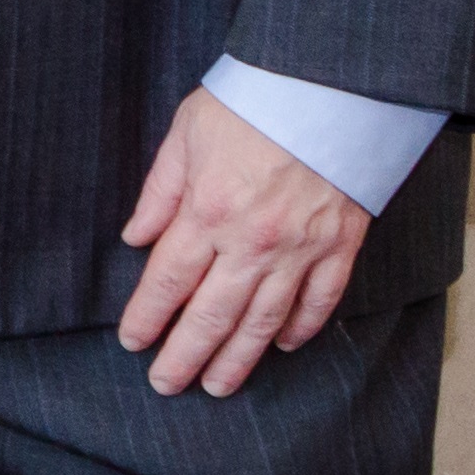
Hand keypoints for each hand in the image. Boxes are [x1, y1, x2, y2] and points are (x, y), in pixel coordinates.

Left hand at [117, 85, 371, 396]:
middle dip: (185, 355)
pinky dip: (299, 329)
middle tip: (167, 385)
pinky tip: (281, 347)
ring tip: (217, 385)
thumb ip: (160, 191)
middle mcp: (252, 242)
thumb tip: (136, 238)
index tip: (134, 343)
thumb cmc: (251, 102)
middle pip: (212, 314)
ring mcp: (300, 250)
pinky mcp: (340, 247)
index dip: (148, 317)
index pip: (168, 281)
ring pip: (263, 321)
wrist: (329, 88)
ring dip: (238, 359)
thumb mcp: (187, 134)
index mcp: (207, 211)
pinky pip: (318, 302)